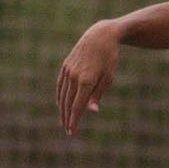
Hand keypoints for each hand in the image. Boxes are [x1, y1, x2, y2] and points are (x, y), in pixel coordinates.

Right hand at [56, 20, 118, 134]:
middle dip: (67, 117)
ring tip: (64, 120)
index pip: (77, 106)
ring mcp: (68, 70)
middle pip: (68, 102)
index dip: (74, 120)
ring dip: (62, 108)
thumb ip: (97, 95)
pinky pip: (60, 84)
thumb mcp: (108, 77)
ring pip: (62, 94)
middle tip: (67, 130)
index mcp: (87, 81)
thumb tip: (91, 111)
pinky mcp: (66, 65)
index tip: (72, 132)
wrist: (100, 36)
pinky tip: (61, 103)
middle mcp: (75, 76)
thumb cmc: (108, 58)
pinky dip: (59, 95)